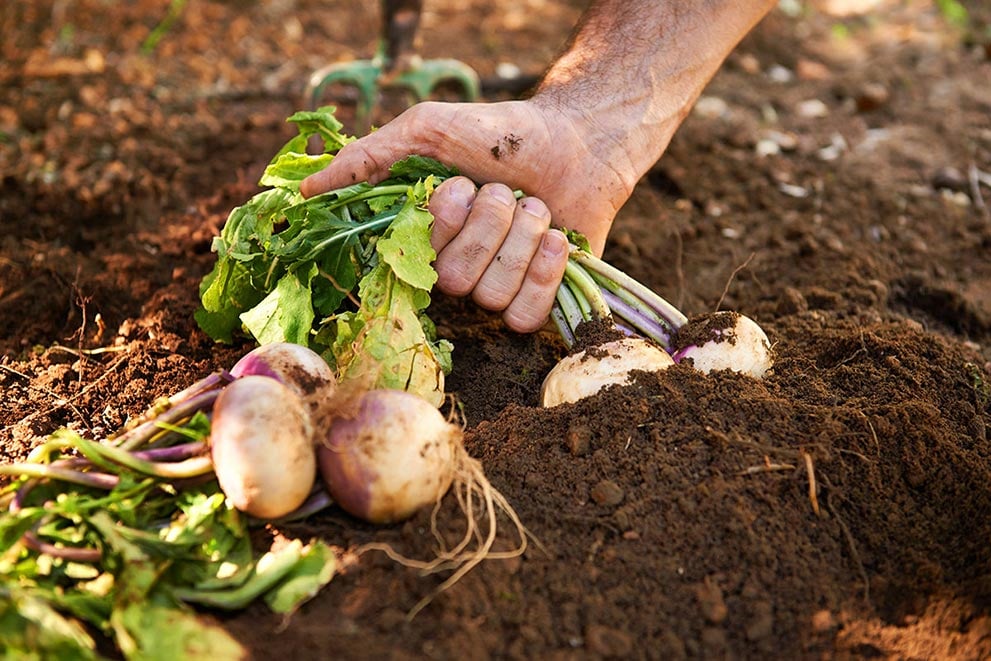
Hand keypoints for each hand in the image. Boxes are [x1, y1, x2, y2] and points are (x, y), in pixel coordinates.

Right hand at [300, 99, 639, 331]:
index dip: (440, 225)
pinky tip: (556, 238)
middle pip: (454, 280)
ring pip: (492, 296)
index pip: (406, 261)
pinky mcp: (532, 302)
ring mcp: (491, 290)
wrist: (576, 141)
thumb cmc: (497, 133)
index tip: (458, 184)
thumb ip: (370, 158)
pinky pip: (524, 316)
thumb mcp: (427, 129)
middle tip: (507, 189)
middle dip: (489, 223)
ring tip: (536, 205)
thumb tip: (306, 190)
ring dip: (522, 239)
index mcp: (421, 234)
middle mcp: (451, 268)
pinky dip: (544, 272)